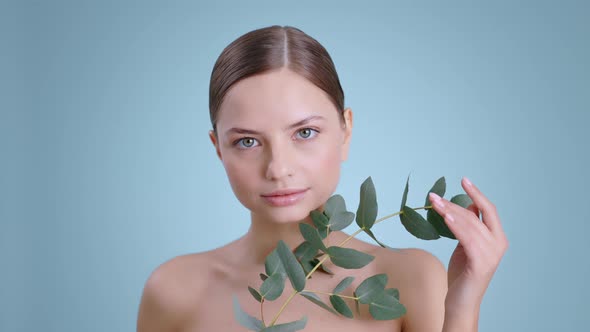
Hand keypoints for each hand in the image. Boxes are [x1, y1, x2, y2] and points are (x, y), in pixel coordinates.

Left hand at [428, 177, 508, 314]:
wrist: (461, 301)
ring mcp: (491, 254)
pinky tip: (444, 217)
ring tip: (433, 203)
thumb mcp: (466, 245)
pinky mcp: (481, 263)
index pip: (489, 209)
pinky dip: (455, 225)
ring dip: (449, 211)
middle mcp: (499, 244)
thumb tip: (470, 205)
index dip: (477, 193)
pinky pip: (467, 238)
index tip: (464, 179)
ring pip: (469, 224)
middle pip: (475, 215)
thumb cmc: (463, 273)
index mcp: (497, 237)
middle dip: (453, 203)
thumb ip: (471, 226)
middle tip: (433, 196)